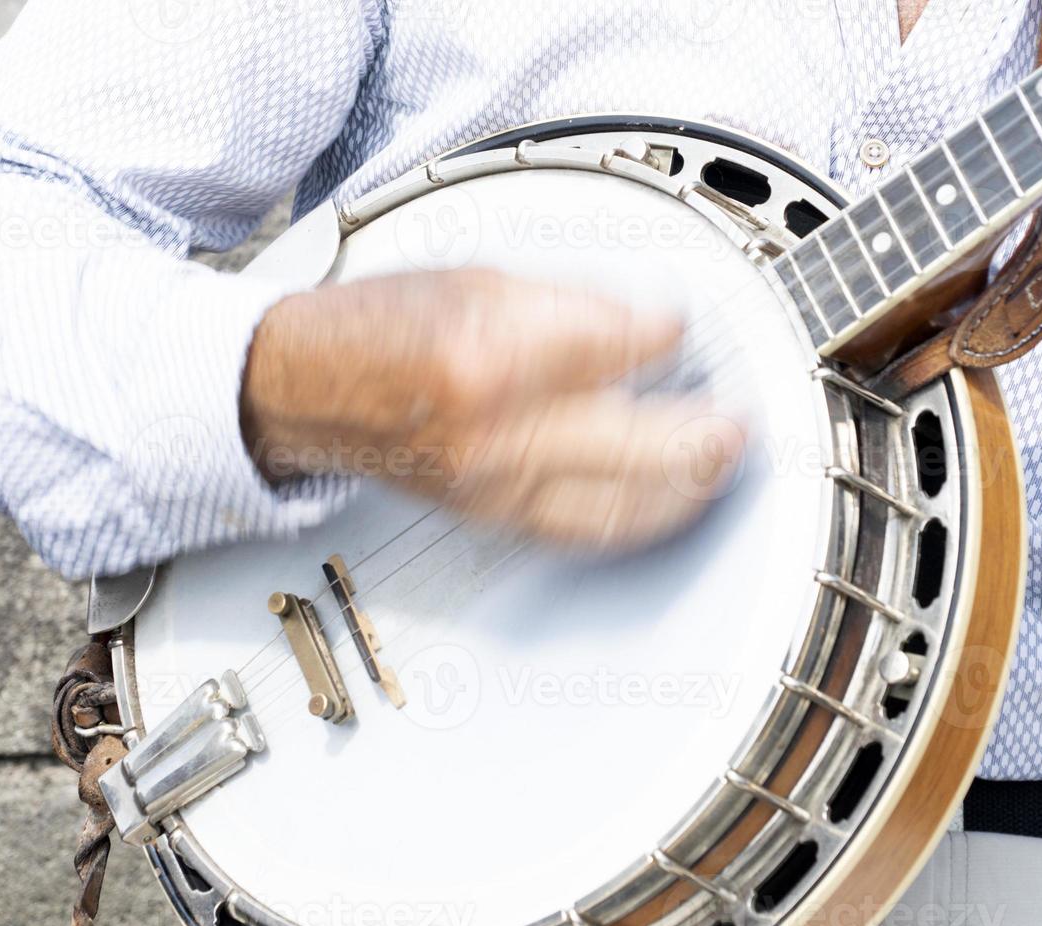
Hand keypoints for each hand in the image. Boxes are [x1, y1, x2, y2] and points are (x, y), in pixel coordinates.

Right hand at [240, 269, 742, 550]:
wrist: (302, 389)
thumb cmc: (374, 328)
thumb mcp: (473, 278)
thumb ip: (567, 303)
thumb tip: (645, 322)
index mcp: (490, 352)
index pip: (621, 347)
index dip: (670, 333)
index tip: (683, 326)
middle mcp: (495, 430)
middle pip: (639, 444)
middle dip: (706, 433)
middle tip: (739, 420)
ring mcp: (493, 485)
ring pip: (620, 505)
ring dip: (687, 488)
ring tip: (720, 465)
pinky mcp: (489, 515)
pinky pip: (582, 530)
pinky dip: (636, 517)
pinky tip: (666, 503)